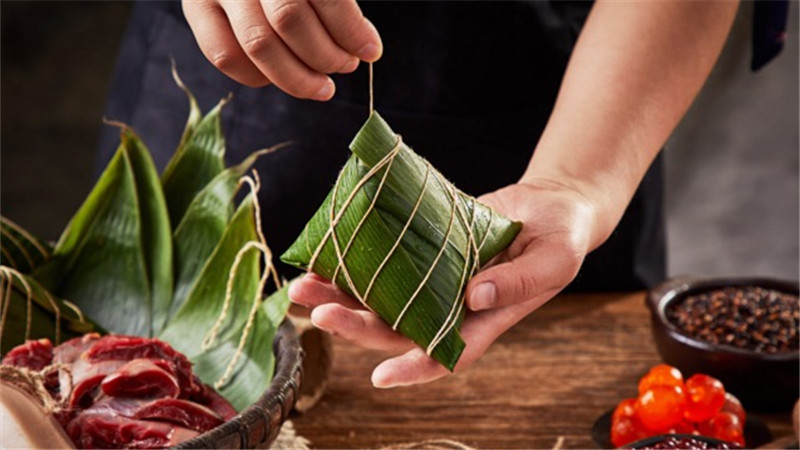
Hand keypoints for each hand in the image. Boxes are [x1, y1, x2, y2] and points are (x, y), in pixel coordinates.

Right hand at [182, 0, 381, 98]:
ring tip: (322, 86)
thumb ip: (336, 2)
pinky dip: (258, 77)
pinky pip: (225, 56)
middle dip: (326, 55)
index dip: (351, 29)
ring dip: (298, 78)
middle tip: (346, 66)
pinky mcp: (195, 8)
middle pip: (290, 21)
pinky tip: (280, 77)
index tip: (371, 50)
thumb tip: (364, 45)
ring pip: (257, 45)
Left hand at [289, 179, 598, 386]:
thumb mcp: (554, 259)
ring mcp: (436, 276)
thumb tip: (473, 294)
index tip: (379, 377)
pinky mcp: (426, 248)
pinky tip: (328, 250)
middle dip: (355, 323)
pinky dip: (358, 257)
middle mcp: (452, 303)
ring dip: (342, 292)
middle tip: (317, 311)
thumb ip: (519, 282)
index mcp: (484, 317)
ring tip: (301, 284)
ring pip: (382, 294)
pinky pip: (388, 257)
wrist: (550, 206)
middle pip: (396, 325)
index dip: (414, 368)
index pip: (446, 353)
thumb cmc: (562, 238)